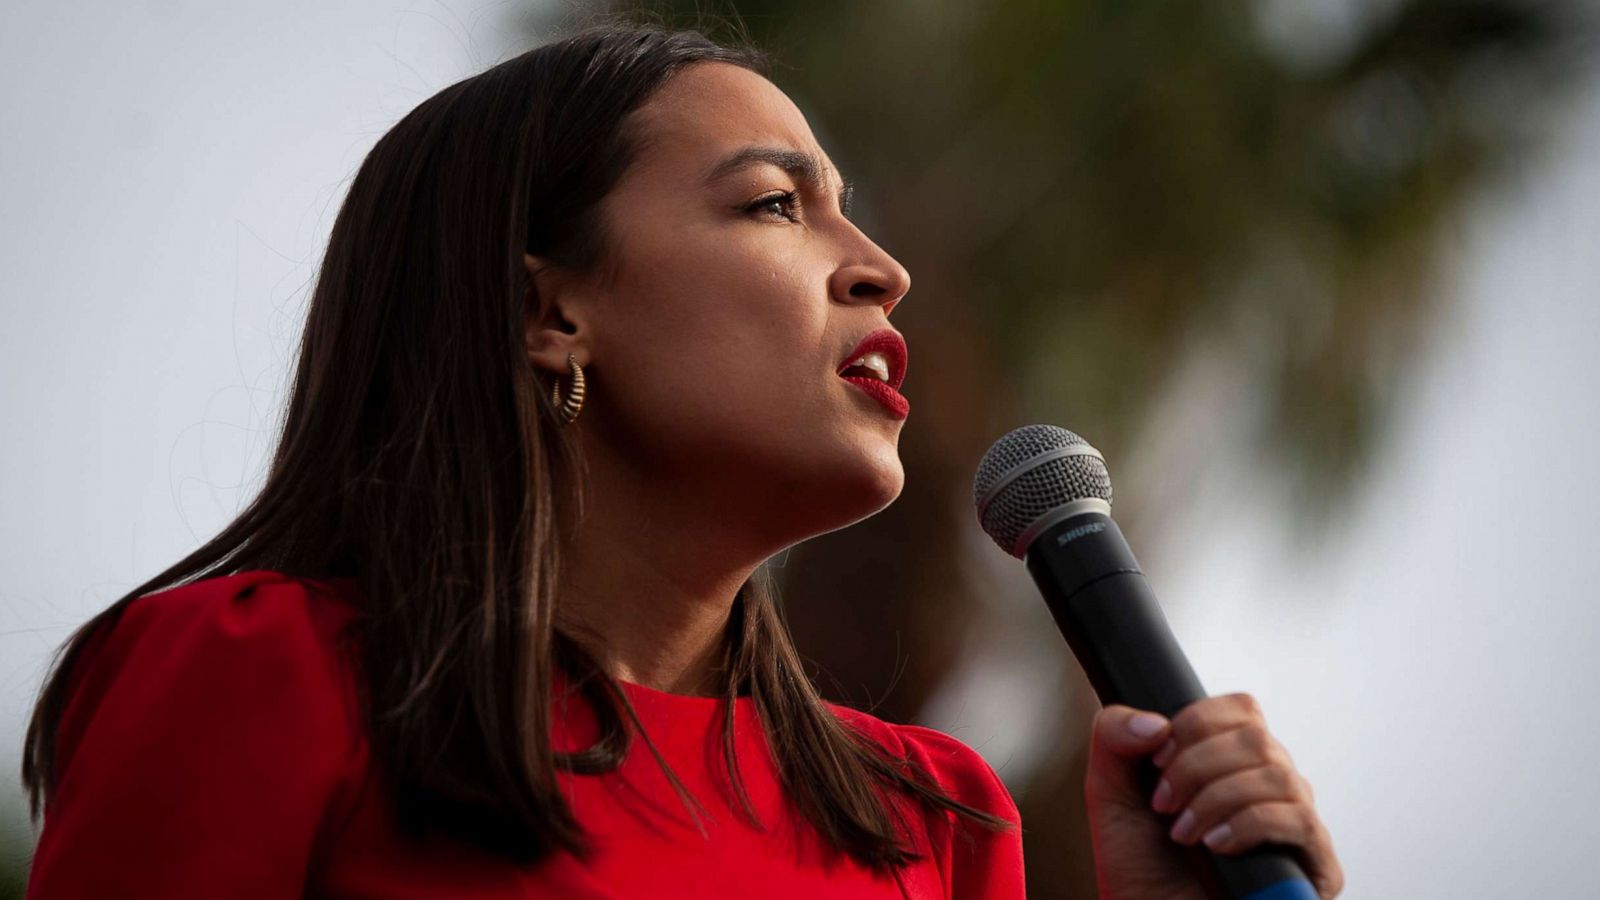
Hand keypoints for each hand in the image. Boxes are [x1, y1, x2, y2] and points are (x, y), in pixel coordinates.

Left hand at [1083, 694, 1342, 899]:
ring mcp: (1295, 825)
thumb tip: (1155, 721)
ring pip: (1278, 776)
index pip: (1241, 709)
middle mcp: (1271, 787)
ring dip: (1217, 798)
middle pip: (1257, 738)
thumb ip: (1113, 735)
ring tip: (1182, 833)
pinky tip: (1216, 844)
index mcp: (1233, 762)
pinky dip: (1249, 824)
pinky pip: (1300, 821)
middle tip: (1163, 803)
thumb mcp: (1109, 789)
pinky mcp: (1315, 866)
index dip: (1197, 723)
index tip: (1157, 758)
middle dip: (1197, 766)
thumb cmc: (1138, 865)